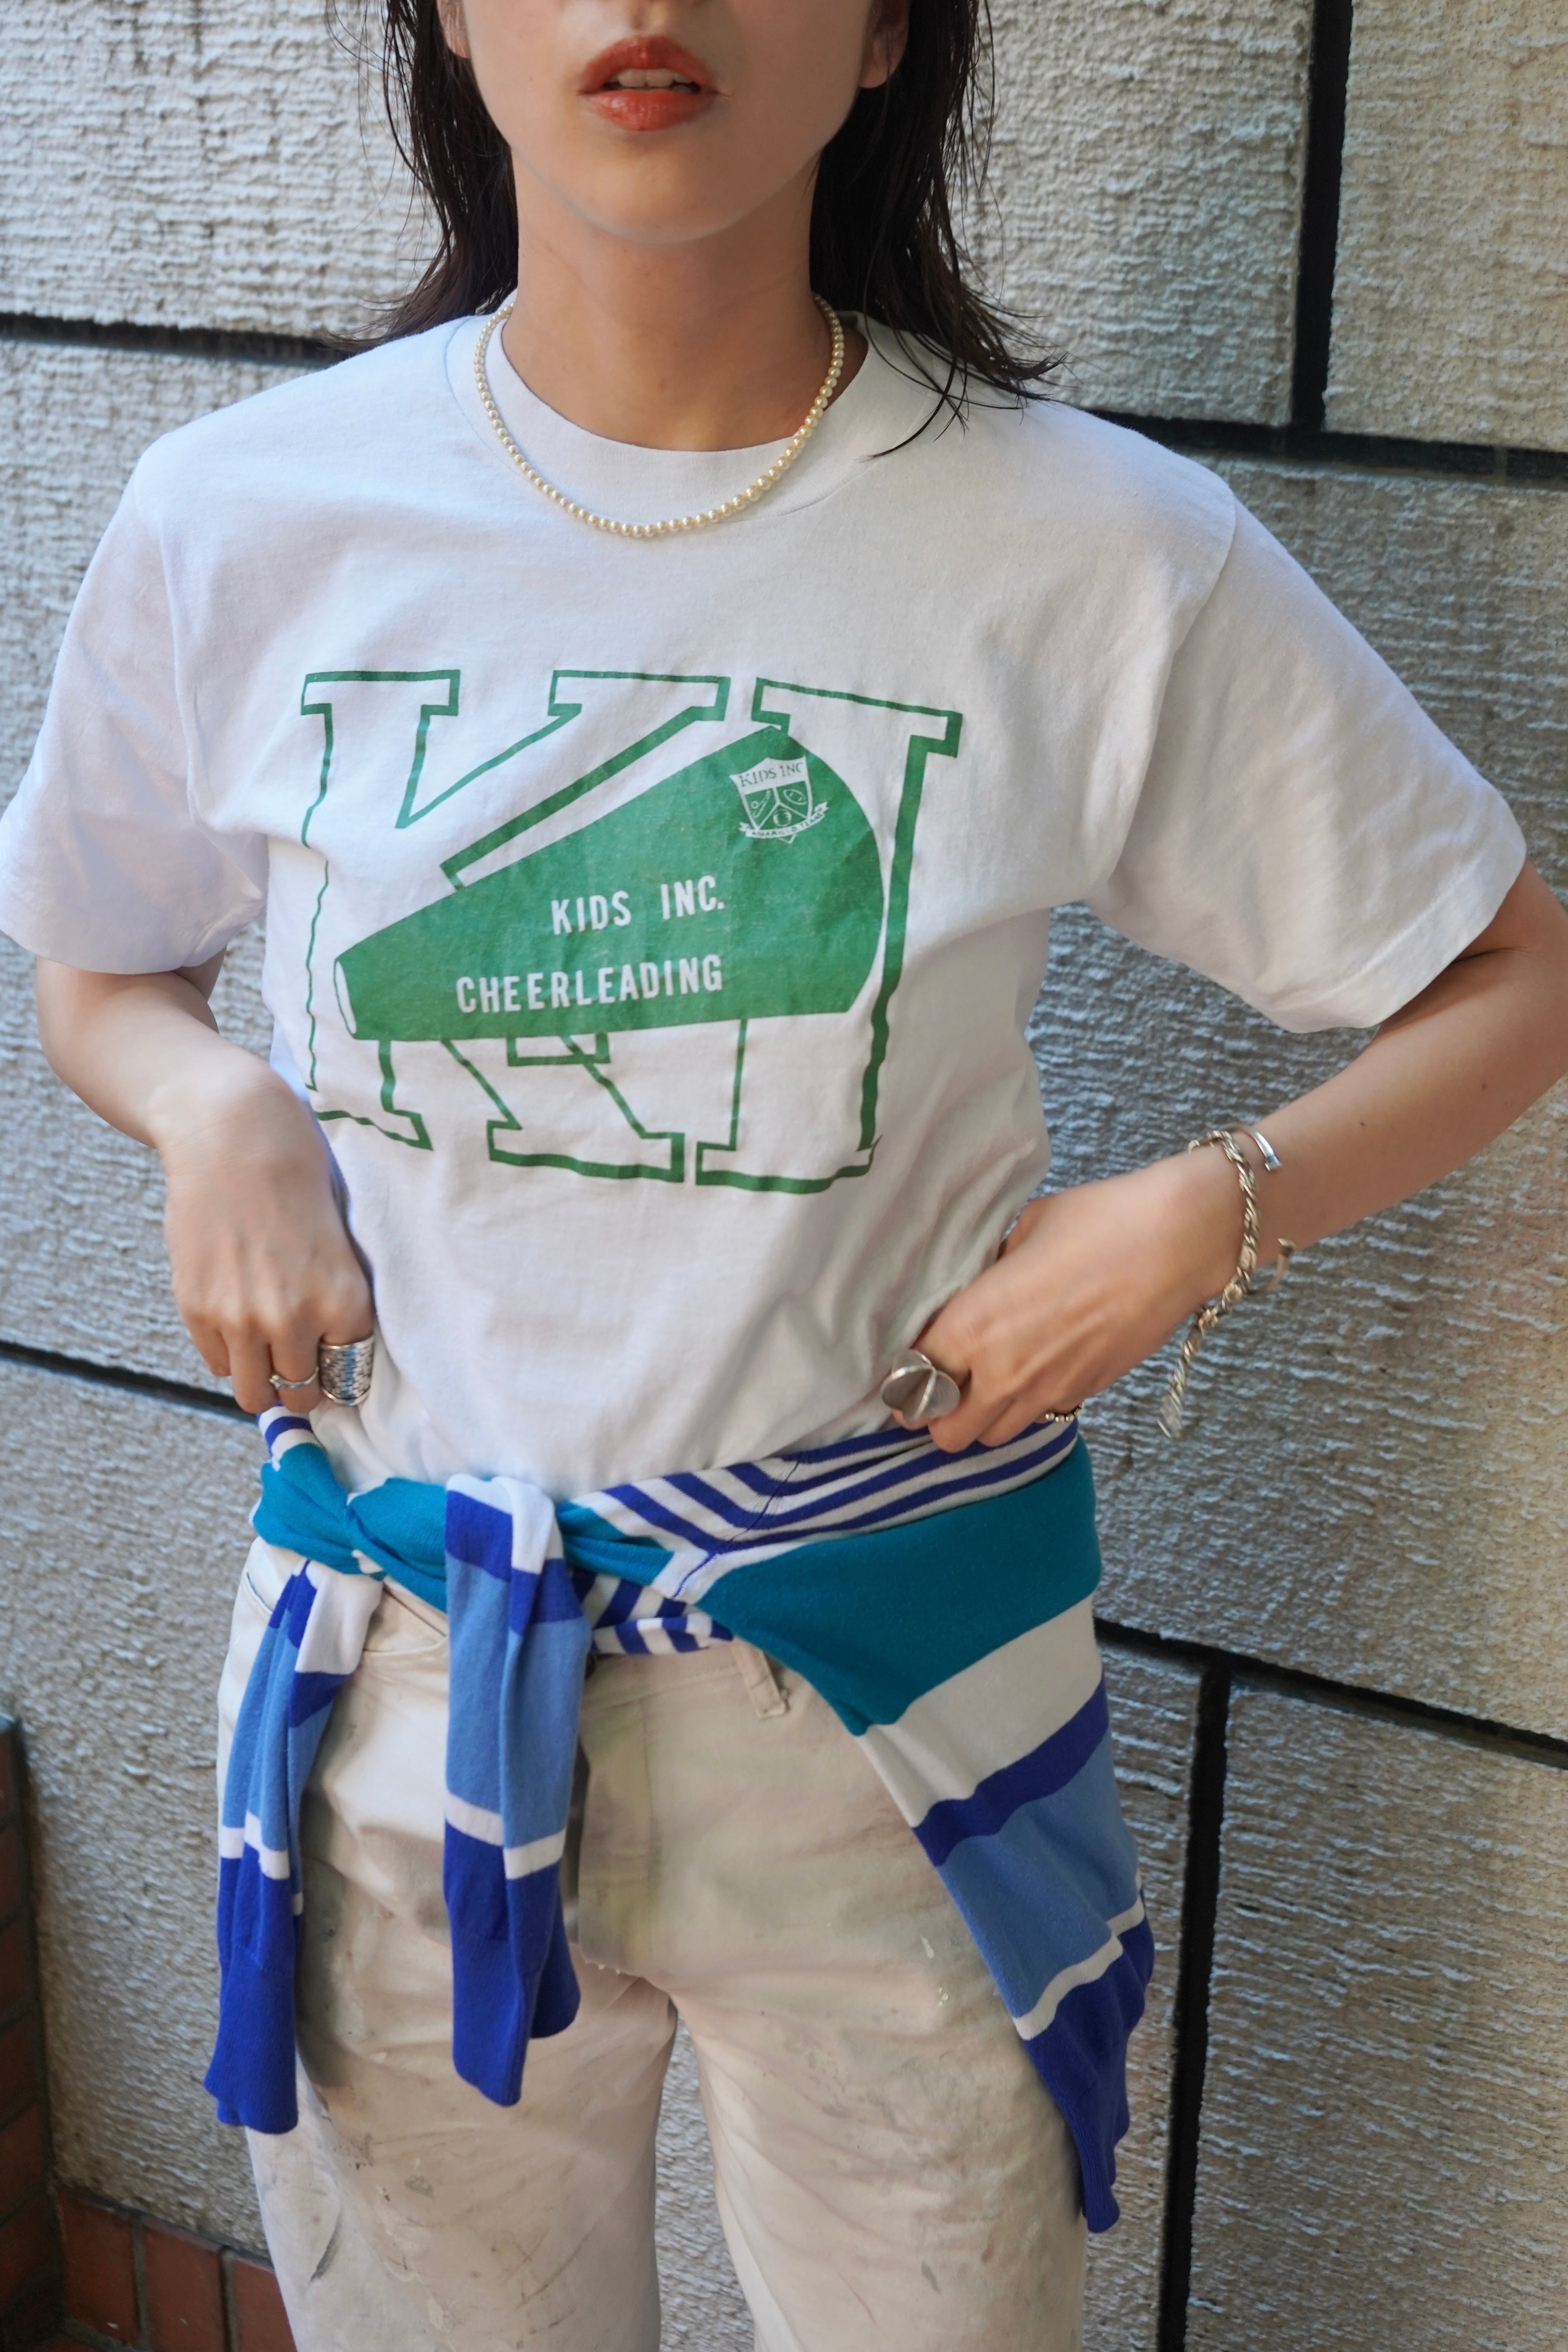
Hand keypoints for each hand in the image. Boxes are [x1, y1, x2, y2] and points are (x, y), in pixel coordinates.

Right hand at [154, 1061, 372, 1416]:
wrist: (234, 1137)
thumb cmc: (297, 1178)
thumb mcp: (340, 1246)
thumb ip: (335, 1303)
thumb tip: (328, 1354)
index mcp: (345, 1304)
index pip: (348, 1379)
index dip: (337, 1373)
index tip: (330, 1364)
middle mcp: (296, 1321)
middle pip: (300, 1395)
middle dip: (300, 1384)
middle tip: (296, 1361)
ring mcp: (242, 1319)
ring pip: (254, 1393)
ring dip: (262, 1379)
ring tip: (265, 1349)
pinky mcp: (198, 1309)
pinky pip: (217, 1363)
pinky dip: (228, 1351)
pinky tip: (234, 1314)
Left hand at [908, 1150, 1241, 1452]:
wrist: (1175, 1243)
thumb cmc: (1097, 1223)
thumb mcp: (1021, 1233)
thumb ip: (988, 1272)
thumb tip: (976, 1287)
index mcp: (973, 1323)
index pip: (915, 1380)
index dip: (905, 1379)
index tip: (906, 1369)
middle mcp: (1003, 1370)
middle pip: (947, 1431)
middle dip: (937, 1415)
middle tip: (941, 1385)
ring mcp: (1048, 1389)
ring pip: (992, 1436)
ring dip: (980, 1419)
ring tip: (983, 1384)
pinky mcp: (1085, 1393)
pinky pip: (1039, 1418)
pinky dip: (1026, 1408)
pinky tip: (1033, 1373)